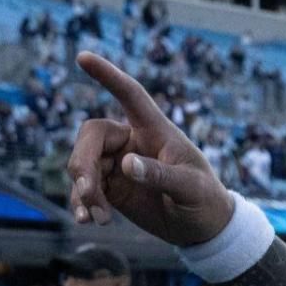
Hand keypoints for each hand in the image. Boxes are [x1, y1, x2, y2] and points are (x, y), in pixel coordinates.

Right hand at [68, 52, 233, 245]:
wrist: (202, 229)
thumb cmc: (205, 200)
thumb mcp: (191, 188)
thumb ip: (160, 175)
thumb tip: (125, 164)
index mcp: (156, 130)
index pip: (131, 95)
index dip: (108, 75)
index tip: (83, 56)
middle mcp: (133, 141)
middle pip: (92, 135)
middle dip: (83, 161)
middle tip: (88, 191)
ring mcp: (119, 163)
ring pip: (83, 162)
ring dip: (82, 188)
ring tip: (94, 217)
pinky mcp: (111, 187)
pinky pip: (85, 187)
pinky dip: (80, 202)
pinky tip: (85, 219)